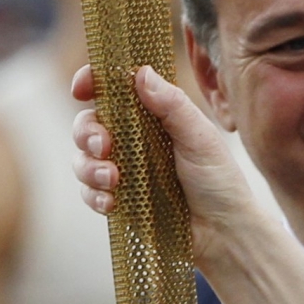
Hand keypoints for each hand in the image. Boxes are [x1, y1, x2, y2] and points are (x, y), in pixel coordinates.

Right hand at [72, 64, 259, 271]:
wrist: (222, 231)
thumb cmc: (218, 179)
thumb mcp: (199, 137)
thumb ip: (172, 105)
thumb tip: (141, 72)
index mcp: (153, 115)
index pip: (114, 90)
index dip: (93, 82)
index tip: (82, 88)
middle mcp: (133, 138)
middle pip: (89, 123)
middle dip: (87, 132)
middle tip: (104, 145)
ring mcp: (123, 168)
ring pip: (83, 158)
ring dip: (89, 166)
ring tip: (113, 179)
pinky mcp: (117, 198)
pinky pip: (89, 192)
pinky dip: (94, 195)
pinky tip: (112, 202)